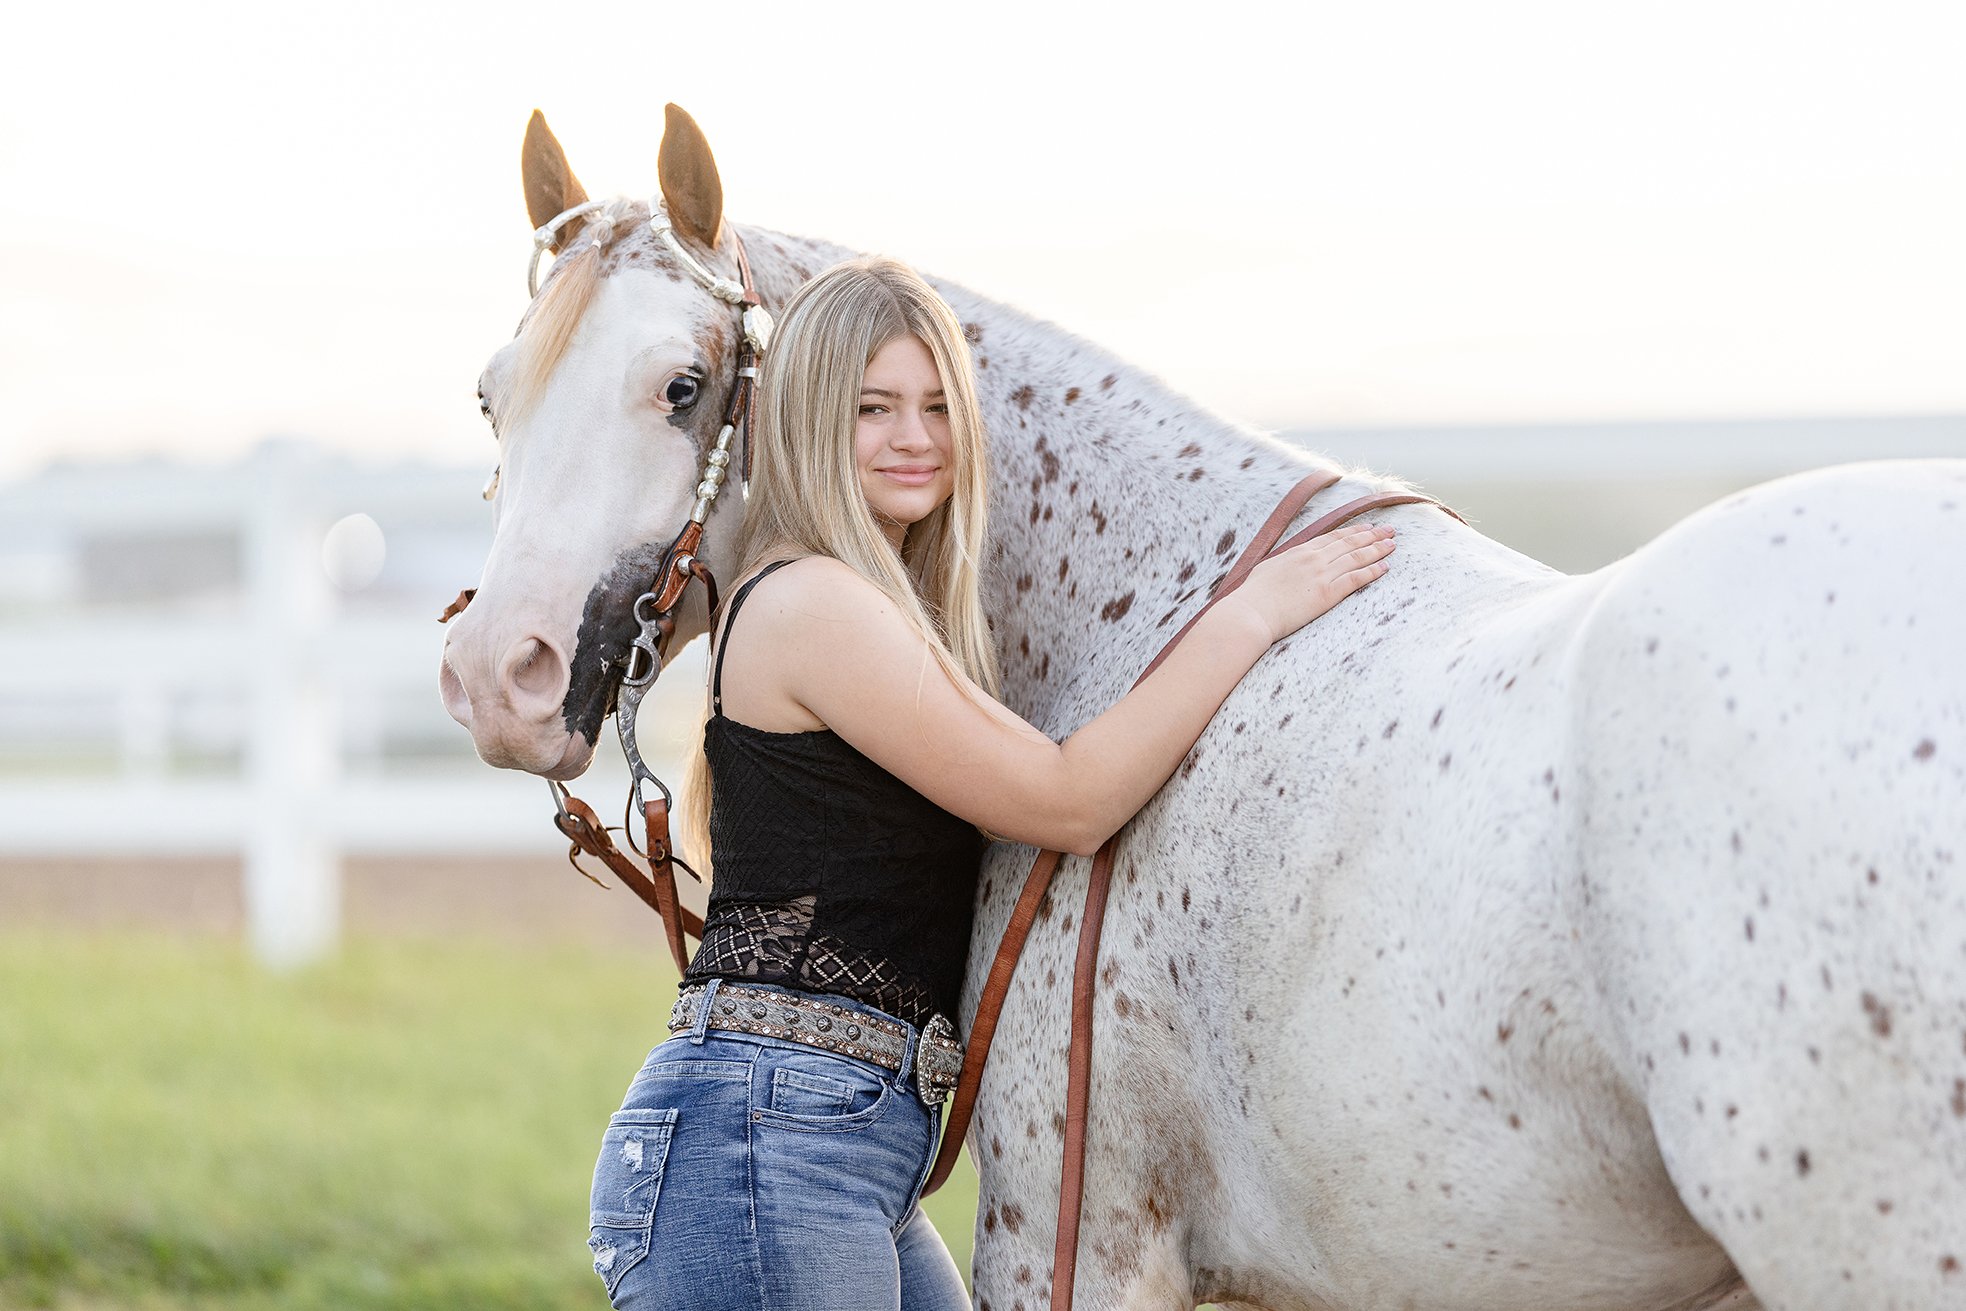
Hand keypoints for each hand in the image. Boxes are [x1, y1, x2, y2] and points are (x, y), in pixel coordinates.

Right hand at [1226, 524, 1395, 643]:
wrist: (1251, 612)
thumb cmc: (1253, 596)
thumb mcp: (1267, 571)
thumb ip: (1283, 564)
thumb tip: (1287, 564)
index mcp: (1299, 552)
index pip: (1332, 537)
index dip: (1352, 531)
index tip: (1366, 527)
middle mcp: (1313, 559)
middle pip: (1349, 543)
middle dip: (1372, 535)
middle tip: (1389, 530)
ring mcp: (1321, 574)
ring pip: (1357, 557)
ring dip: (1377, 549)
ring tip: (1392, 544)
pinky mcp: (1327, 593)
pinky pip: (1356, 578)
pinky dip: (1372, 571)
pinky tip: (1384, 567)